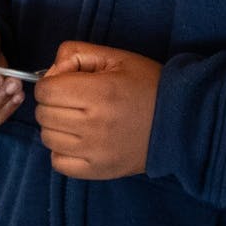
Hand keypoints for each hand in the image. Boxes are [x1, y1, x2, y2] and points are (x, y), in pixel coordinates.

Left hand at [34, 41, 161, 179]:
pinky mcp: (99, 171)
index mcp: (99, 92)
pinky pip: (59, 163)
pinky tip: (78, 140)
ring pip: (48, 138)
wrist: (181, 122)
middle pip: (43, 113)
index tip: (64, 83)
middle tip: (72, 100)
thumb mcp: (115, 57)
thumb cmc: (148, 85)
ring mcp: (96, 151)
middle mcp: (95, 124)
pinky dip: (62, 151)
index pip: (45, 90)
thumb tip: (49, 73)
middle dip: (52, 102)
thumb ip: (76, 54)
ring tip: (76, 119)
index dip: (50, 82)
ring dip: (55, 126)